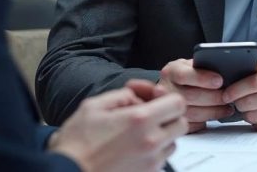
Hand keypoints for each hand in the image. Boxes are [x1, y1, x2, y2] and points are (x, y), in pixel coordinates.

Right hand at [49, 79, 186, 171]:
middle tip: (150, 116)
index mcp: (140, 120)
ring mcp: (151, 161)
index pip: (178, 103)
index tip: (156, 99)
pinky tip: (134, 148)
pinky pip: (161, 160)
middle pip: (181, 123)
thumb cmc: (75, 144)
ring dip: (163, 135)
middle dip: (168, 117)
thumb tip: (136, 97)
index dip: (169, 98)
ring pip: (173, 143)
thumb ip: (122, 95)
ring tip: (139, 134)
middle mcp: (151, 141)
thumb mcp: (94, 106)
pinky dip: (154, 152)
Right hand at [158, 58, 230, 131]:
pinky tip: (218, 115)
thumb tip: (226, 70)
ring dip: (214, 111)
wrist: (172, 88)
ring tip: (228, 107)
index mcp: (171, 71)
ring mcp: (167, 108)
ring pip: (193, 113)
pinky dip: (207, 121)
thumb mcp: (193, 65)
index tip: (219, 81)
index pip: (184, 75)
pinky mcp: (173, 122)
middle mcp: (166, 89)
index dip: (202, 78)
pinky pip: (192, 125)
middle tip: (228, 97)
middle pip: (191, 96)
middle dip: (214, 97)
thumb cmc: (189, 75)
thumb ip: (204, 66)